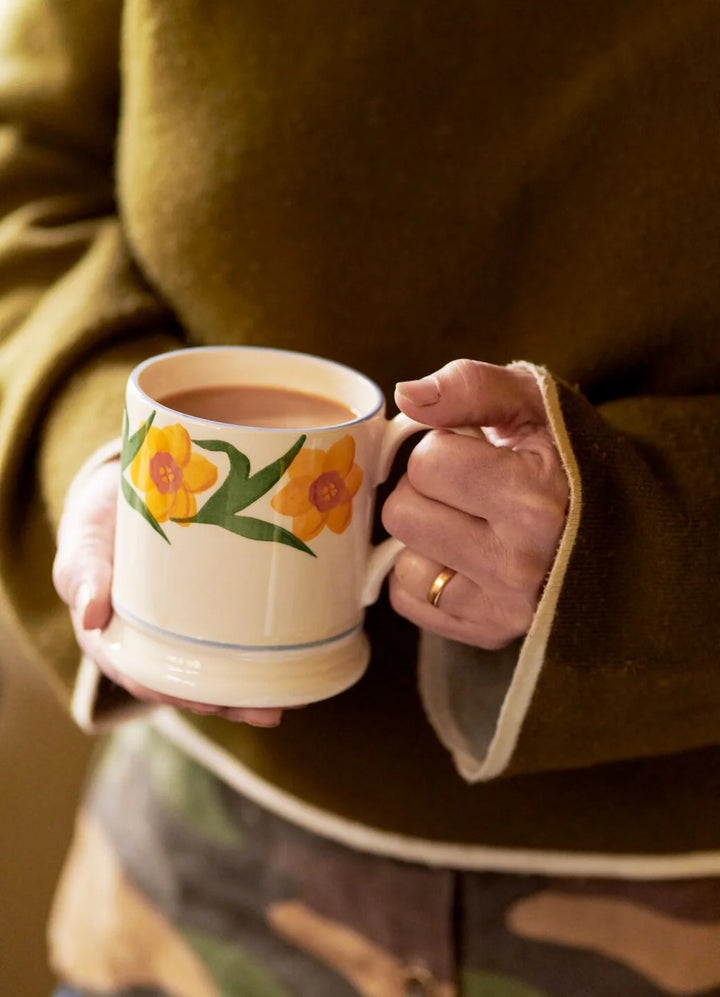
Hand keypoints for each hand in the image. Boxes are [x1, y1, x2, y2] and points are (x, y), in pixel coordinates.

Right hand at [52, 458, 282, 725]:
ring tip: (286, 699)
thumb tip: (89, 616)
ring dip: (248, 689)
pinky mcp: (210, 612)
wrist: (129, 493)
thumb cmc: (98, 525)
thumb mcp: (84, 544)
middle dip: (225, 701)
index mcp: (115, 641)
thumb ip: (82, 573)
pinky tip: (294, 661)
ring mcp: (184, 631)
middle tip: (264, 710)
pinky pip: (234, 637)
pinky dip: (261, 653)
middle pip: (188, 683)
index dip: (174, 694)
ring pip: (215, 668)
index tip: (206, 703)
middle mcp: (151, 645)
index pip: (144, 678)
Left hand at [382, 359, 568, 647]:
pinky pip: (408, 600)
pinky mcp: (489, 633)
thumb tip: (407, 395)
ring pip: (401, 561)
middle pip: (402, 513)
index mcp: (535, 501)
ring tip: (471, 523)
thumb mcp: (534, 404)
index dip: (444, 446)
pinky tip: (464, 557)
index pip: (427, 462)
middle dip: (426, 489)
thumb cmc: (567, 456)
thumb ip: (471, 386)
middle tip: (470, 488)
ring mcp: (505, 608)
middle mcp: (520, 564)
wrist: (618, 523)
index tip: (479, 453)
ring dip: (424, 536)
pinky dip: (424, 575)